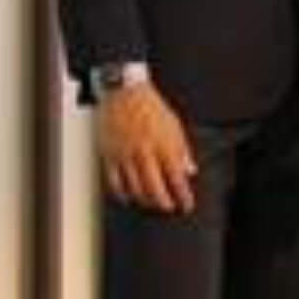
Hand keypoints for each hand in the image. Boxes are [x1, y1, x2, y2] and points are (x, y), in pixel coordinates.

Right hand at [96, 82, 198, 213]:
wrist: (123, 91)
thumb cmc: (148, 105)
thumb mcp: (174, 124)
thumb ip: (182, 149)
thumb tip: (189, 169)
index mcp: (163, 144)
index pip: (177, 178)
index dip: (183, 196)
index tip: (186, 205)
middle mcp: (144, 152)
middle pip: (155, 188)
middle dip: (164, 203)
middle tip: (168, 208)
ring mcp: (125, 155)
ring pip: (135, 188)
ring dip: (145, 200)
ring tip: (150, 202)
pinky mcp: (109, 155)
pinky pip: (115, 182)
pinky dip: (122, 194)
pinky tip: (127, 197)